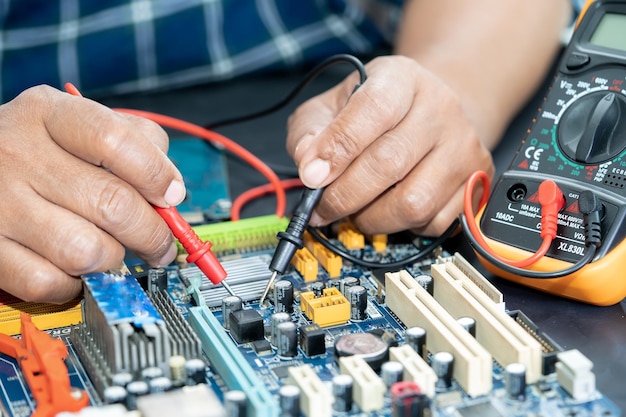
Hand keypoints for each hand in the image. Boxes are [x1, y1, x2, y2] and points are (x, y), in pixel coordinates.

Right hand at [0, 85, 184, 302]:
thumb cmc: (37, 150)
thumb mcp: (77, 125)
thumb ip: (133, 141)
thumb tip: (171, 187)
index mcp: (47, 114)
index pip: (116, 140)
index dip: (156, 174)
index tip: (172, 196)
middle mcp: (19, 155)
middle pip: (113, 204)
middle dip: (153, 234)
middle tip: (160, 244)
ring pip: (87, 251)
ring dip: (113, 260)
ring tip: (112, 252)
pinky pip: (48, 282)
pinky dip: (73, 284)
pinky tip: (74, 268)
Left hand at [286, 55, 493, 235]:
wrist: (433, 111)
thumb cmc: (377, 112)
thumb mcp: (333, 105)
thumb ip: (309, 131)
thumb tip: (308, 165)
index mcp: (402, 78)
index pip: (373, 109)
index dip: (337, 149)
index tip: (311, 176)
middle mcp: (440, 108)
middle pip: (389, 164)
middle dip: (344, 196)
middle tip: (323, 207)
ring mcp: (464, 146)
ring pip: (413, 203)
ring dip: (373, 218)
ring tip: (357, 210)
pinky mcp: (476, 179)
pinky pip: (434, 222)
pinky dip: (403, 227)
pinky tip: (391, 209)